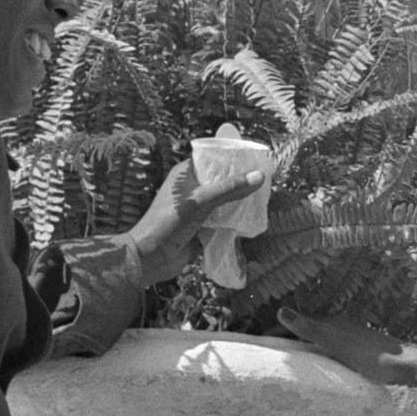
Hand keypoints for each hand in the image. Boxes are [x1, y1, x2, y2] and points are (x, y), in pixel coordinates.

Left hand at [126, 160, 267, 285]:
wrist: (150, 258)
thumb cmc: (169, 223)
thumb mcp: (201, 201)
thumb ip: (230, 188)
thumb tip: (260, 176)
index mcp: (186, 174)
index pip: (213, 159)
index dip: (233, 157)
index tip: (256, 157)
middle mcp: (193, 189)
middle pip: (223, 181)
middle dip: (242, 181)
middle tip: (266, 180)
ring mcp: (199, 209)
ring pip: (225, 201)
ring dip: (241, 202)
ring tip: (264, 198)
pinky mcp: (203, 228)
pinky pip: (224, 220)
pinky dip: (236, 220)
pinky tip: (252, 219)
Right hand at [278, 310, 416, 387]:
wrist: (405, 365)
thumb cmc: (370, 354)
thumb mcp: (335, 342)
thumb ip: (309, 328)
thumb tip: (281, 310)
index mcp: (331, 323)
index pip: (297, 324)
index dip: (278, 332)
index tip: (259, 343)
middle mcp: (339, 327)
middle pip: (306, 332)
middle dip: (287, 340)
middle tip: (269, 355)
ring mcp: (349, 338)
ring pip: (318, 341)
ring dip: (302, 348)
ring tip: (288, 364)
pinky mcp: (358, 351)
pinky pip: (330, 350)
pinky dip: (317, 355)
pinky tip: (318, 367)